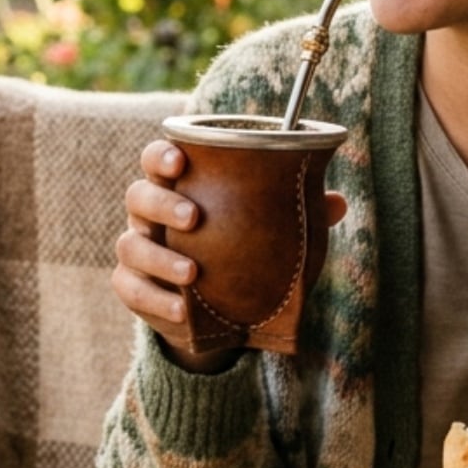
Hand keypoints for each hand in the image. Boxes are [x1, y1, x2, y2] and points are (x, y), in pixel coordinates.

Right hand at [111, 139, 345, 371]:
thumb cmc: (237, 252)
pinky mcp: (133, 289)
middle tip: (194, 217)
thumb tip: (337, 203)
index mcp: (177, 187)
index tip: (180, 160)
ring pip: (131, 246)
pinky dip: (156, 300)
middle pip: (138, 196)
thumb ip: (295, 217)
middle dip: (162, 203)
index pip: (157, 160)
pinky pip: (133, 291)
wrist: (213, 311)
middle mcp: (149, 215)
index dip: (161, 155)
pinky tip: (183, 309)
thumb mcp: (264, 234)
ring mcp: (137, 251)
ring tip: (193, 272)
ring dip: (160, 258)